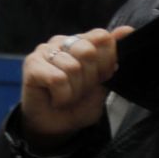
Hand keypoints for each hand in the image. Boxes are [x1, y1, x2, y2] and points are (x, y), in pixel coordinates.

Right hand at [19, 27, 133, 146]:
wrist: (57, 127)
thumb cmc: (78, 104)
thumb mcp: (104, 83)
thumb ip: (113, 57)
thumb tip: (127, 30)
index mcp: (82, 42)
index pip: (102, 37)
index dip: (106, 62)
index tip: (100, 78)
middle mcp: (62, 42)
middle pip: (88, 51)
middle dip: (90, 78)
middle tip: (81, 90)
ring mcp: (44, 51)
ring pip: (73, 67)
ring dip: (75, 91)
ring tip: (67, 96)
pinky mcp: (31, 65)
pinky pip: (57, 79)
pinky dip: (62, 95)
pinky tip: (56, 98)